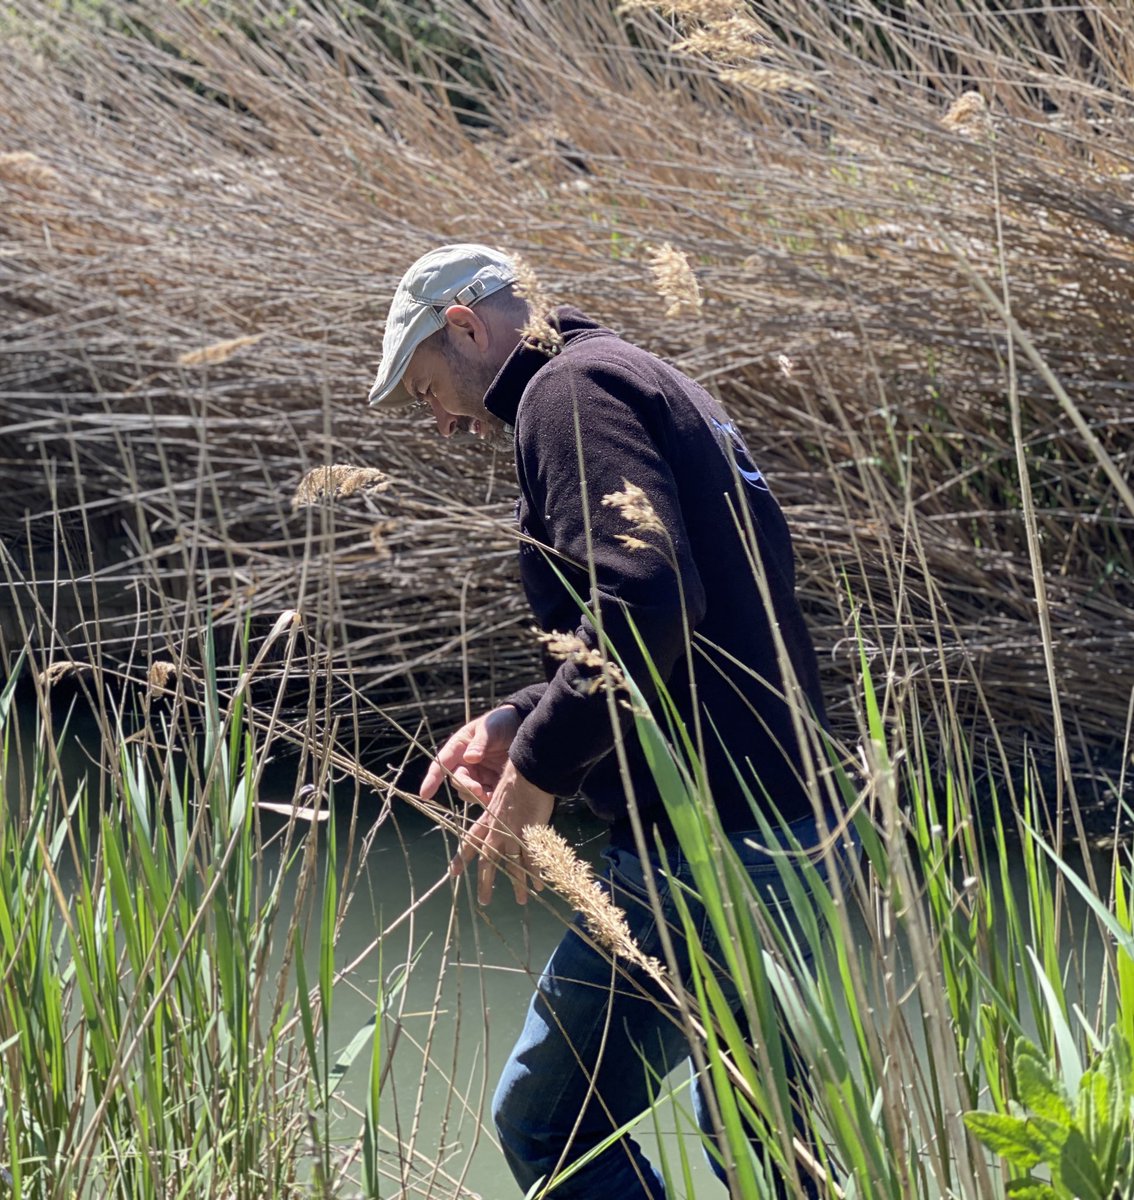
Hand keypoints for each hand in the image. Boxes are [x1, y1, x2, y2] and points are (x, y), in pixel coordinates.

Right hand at [419, 705, 520, 804]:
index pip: (440, 764)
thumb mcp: (490, 729)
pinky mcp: (491, 783)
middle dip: (466, 787)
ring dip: (477, 797)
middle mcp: (464, 763)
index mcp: (458, 747)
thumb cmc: (500, 723)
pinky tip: (498, 798)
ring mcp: (477, 774)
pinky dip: (489, 800)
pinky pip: (485, 796)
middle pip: (457, 781)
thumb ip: (480, 743)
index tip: (425, 794)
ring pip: (469, 792)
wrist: (521, 726)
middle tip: (479, 791)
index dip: (432, 780)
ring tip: (491, 796)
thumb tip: (469, 758)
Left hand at [450, 760, 553, 905]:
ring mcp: (513, 835)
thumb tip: (500, 815)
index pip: (470, 842)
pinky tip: (540, 887)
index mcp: (487, 820)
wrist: (528, 773)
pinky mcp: (530, 836)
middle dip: (486, 882)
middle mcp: (497, 831)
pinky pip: (533, 861)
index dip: (461, 858)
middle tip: (484, 901)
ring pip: (513, 866)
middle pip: (488, 862)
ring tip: (521, 901)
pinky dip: (536, 875)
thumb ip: (498, 809)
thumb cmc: (515, 778)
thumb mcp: (499, 795)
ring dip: (517, 885)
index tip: (453, 873)